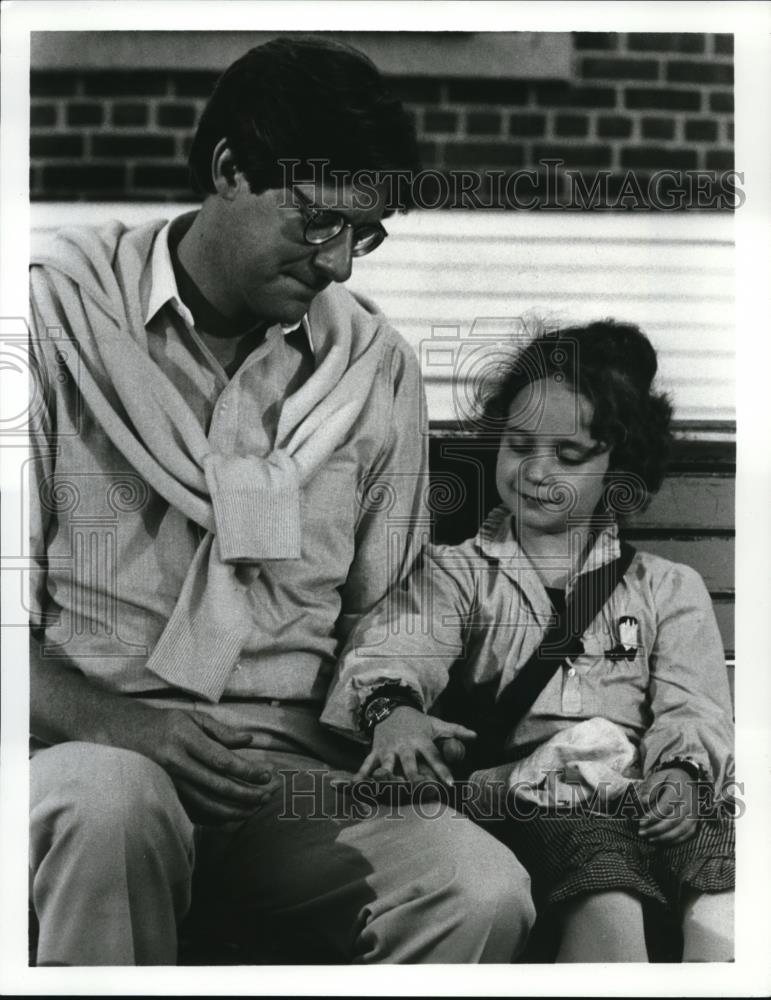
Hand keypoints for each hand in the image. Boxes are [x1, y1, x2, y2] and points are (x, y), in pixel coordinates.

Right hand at [124, 707, 278, 824]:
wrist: (130, 737)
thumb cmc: (168, 724)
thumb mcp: (194, 718)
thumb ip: (222, 730)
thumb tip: (249, 740)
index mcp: (184, 740)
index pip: (221, 760)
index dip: (246, 770)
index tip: (267, 774)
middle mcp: (176, 764)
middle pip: (217, 786)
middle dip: (247, 793)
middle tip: (268, 794)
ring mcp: (170, 783)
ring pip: (207, 804)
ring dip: (236, 809)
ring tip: (257, 806)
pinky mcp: (167, 796)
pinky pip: (195, 812)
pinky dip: (217, 817)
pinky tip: (235, 814)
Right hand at [357, 706, 476, 786]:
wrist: (391, 708)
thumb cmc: (417, 722)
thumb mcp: (436, 724)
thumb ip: (456, 731)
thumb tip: (475, 736)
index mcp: (421, 740)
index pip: (434, 756)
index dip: (442, 770)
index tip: (450, 783)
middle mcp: (405, 746)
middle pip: (410, 763)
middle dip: (413, 776)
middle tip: (418, 789)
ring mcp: (389, 749)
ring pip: (388, 764)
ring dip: (387, 775)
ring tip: (388, 785)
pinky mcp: (376, 751)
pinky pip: (367, 763)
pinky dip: (361, 773)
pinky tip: (356, 785)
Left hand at [638, 767, 699, 844]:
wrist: (686, 778)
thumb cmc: (668, 779)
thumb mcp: (658, 776)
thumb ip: (650, 787)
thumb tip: (643, 801)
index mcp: (679, 788)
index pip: (667, 806)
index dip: (653, 816)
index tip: (641, 822)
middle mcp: (690, 801)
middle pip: (674, 820)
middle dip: (656, 829)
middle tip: (641, 832)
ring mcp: (695, 811)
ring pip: (681, 829)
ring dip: (664, 837)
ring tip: (649, 838)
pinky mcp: (696, 820)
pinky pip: (688, 834)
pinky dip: (675, 840)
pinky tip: (662, 840)